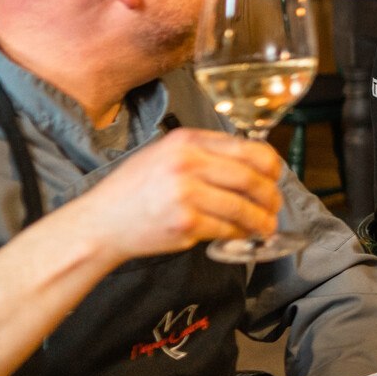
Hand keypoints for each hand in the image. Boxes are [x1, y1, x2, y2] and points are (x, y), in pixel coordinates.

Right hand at [62, 128, 282, 265]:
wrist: (99, 223)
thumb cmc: (133, 190)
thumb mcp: (164, 154)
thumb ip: (203, 152)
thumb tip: (250, 163)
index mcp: (187, 141)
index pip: (248, 148)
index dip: (271, 165)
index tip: (276, 176)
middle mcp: (187, 163)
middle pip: (250, 178)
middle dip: (271, 195)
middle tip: (276, 205)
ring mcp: (186, 193)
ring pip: (242, 207)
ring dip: (261, 219)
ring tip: (266, 226)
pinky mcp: (184, 223)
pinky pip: (226, 228)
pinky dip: (239, 233)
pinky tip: (242, 234)